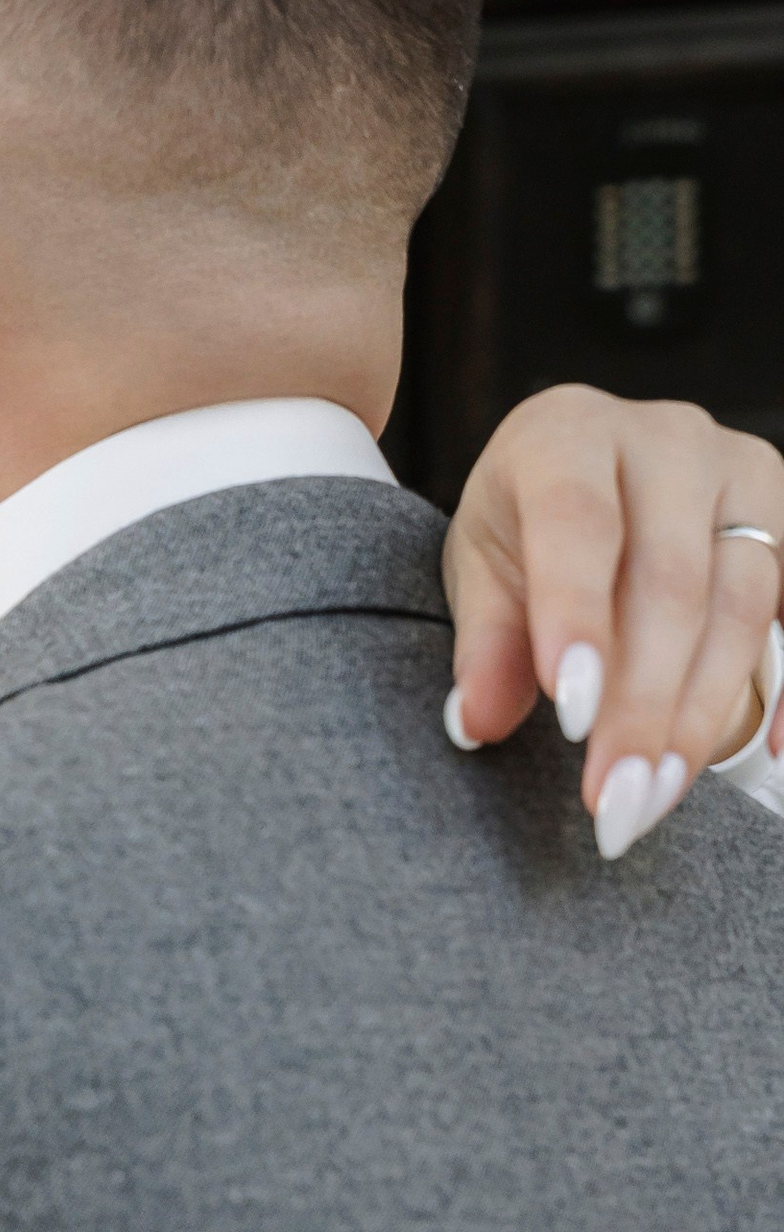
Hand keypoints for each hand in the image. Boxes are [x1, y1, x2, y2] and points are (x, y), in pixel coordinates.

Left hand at [444, 391, 783, 858]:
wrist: (589, 476)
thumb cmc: (526, 527)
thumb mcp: (481, 569)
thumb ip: (485, 644)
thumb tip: (477, 723)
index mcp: (568, 434)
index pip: (578, 522)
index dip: (577, 618)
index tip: (571, 718)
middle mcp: (669, 439)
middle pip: (670, 581)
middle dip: (642, 703)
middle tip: (615, 797)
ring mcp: (745, 473)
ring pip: (741, 604)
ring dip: (703, 713)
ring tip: (656, 795)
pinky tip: (771, 754)